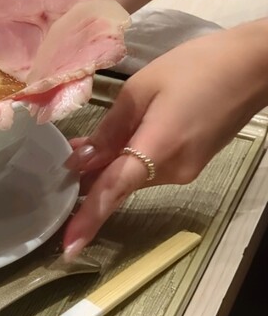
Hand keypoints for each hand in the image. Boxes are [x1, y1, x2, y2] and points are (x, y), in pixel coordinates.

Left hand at [62, 20, 267, 258]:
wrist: (256, 66)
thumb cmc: (195, 67)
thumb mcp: (141, 89)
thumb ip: (110, 129)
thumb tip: (81, 161)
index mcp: (158, 149)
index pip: (114, 191)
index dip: (88, 219)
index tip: (69, 249)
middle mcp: (172, 172)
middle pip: (120, 184)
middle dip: (90, 178)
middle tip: (65, 160)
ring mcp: (186, 171)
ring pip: (134, 175)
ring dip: (109, 166)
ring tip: (85, 144)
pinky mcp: (193, 163)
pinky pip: (150, 167)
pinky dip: (129, 159)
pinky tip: (117, 139)